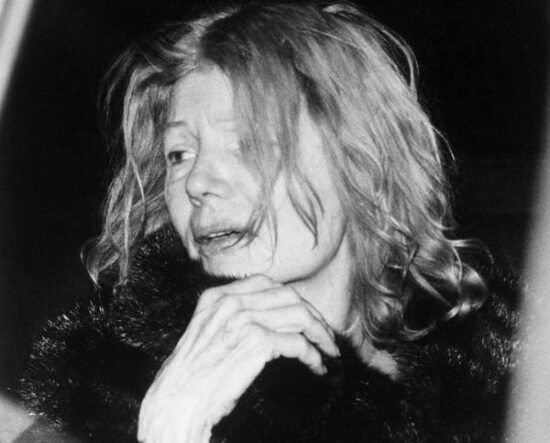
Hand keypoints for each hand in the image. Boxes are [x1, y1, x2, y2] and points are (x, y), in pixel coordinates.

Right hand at [137, 275, 339, 442]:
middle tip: (325, 333)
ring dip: (320, 333)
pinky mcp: (257, 342)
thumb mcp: (207, 333)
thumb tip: (269, 317)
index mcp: (216, 297)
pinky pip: (298, 343)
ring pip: (299, 315)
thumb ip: (232, 317)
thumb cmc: (190, 376)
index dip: (292, 297)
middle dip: (312, 313)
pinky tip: (316, 366)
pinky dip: (313, 355)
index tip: (306, 312)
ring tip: (328, 349)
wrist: (176, 401)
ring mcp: (243, 319)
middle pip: (287, 296)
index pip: (266, 283)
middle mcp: (230, 302)